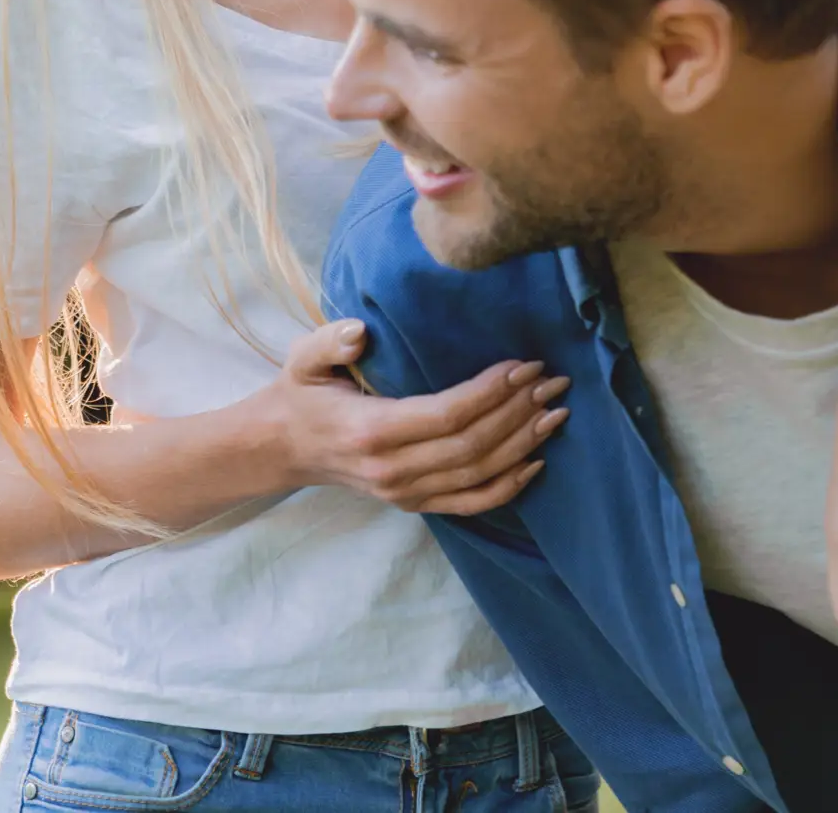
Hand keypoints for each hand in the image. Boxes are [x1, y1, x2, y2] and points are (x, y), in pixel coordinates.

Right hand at [267, 318, 566, 514]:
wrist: (282, 449)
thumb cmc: (300, 396)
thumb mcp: (302, 359)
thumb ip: (328, 342)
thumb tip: (361, 332)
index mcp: (371, 430)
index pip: (447, 415)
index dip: (491, 392)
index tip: (523, 366)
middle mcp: (392, 469)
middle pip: (473, 445)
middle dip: (519, 412)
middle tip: (553, 382)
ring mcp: (404, 492)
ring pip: (478, 474)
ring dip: (523, 444)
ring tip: (555, 413)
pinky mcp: (413, 504)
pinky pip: (471, 503)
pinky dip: (508, 487)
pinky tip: (536, 462)